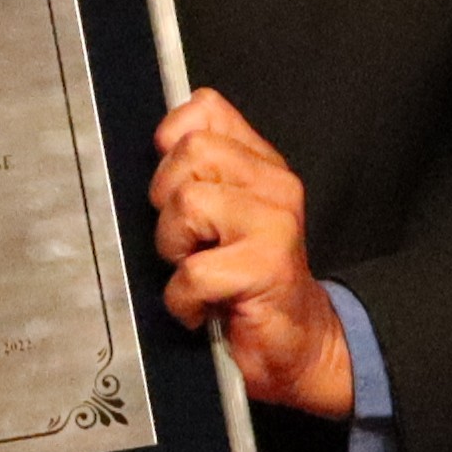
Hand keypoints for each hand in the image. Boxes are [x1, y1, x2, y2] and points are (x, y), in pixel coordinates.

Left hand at [151, 91, 353, 414]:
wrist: (298, 343)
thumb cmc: (250, 284)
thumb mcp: (225, 217)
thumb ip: (200, 175)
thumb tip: (154, 147)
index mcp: (261, 165)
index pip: (206, 109)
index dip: (172, 141)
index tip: (173, 187)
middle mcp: (275, 185)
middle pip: (190, 151)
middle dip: (167, 202)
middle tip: (187, 241)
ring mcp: (274, 223)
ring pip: (187, 202)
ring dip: (174, 248)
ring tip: (195, 270)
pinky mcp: (267, 266)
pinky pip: (193, 270)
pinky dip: (183, 298)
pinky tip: (202, 306)